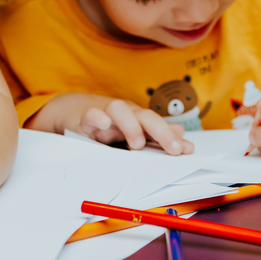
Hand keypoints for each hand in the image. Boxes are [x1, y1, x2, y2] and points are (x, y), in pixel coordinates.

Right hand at [31, 93, 192, 154]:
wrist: (74, 111)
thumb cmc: (107, 123)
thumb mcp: (133, 130)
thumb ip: (156, 137)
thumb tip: (183, 139)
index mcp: (137, 119)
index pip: (159, 125)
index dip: (173, 136)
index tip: (186, 150)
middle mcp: (124, 114)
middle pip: (145, 115)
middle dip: (161, 131)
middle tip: (173, 149)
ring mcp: (104, 114)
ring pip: (119, 109)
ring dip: (131, 125)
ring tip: (137, 144)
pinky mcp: (83, 119)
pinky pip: (90, 114)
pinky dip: (97, 117)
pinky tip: (103, 124)